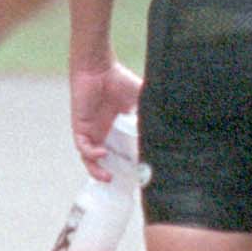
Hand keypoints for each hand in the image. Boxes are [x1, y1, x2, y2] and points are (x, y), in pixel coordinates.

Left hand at [69, 59, 140, 176]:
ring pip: (89, 159)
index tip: (137, 173)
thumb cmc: (118, 78)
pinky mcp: (80, 126)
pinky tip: (103, 153)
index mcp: (114, 128)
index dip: (125, 165)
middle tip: (121, 184)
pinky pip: (82, 146)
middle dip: (109, 174)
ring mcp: (90, 131)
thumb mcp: (140, 100)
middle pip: (102, 161)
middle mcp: (101, 133)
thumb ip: (149, 112)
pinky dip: (91, 153)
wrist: (98, 67)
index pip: (118, 153)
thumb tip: (171, 122)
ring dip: (96, 170)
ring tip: (108, 177)